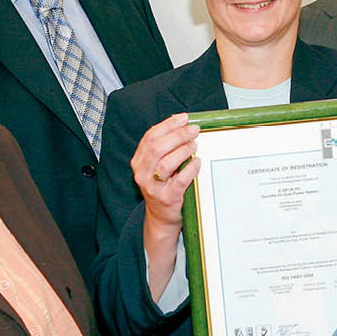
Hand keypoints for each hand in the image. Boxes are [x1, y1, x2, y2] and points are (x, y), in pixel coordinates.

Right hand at [131, 113, 201, 297]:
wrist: (161, 217)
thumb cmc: (163, 186)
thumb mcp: (157, 166)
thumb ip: (164, 147)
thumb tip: (182, 123)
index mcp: (139, 161)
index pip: (150, 137)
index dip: (168, 125)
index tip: (184, 118)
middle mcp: (142, 173)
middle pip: (158, 147)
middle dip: (178, 135)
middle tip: (193, 130)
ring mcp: (153, 187)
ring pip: (166, 163)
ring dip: (183, 150)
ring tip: (194, 145)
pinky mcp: (166, 198)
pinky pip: (180, 180)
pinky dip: (190, 168)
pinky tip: (197, 162)